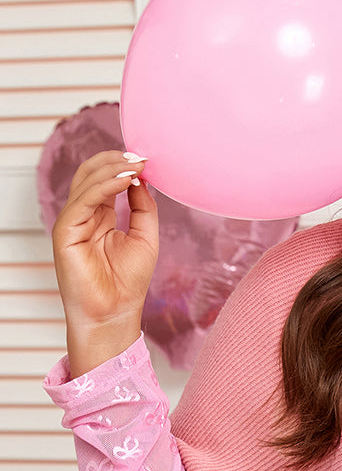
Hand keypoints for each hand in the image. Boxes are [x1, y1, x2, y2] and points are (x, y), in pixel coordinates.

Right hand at [51, 149, 158, 373]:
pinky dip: (105, 186)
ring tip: (136, 164)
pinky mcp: (65, 231)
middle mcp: (83, 216)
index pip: (106, 179)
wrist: (114, 314)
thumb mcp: (145, 238)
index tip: (147, 160)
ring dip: (112, 168)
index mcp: (99, 216)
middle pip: (92, 174)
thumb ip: (143, 208)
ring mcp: (72, 222)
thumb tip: (141, 179)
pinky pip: (83, 200)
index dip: (124, 166)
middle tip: (141, 156)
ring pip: (86, 182)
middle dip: (116, 160)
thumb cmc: (128, 283)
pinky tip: (125, 180)